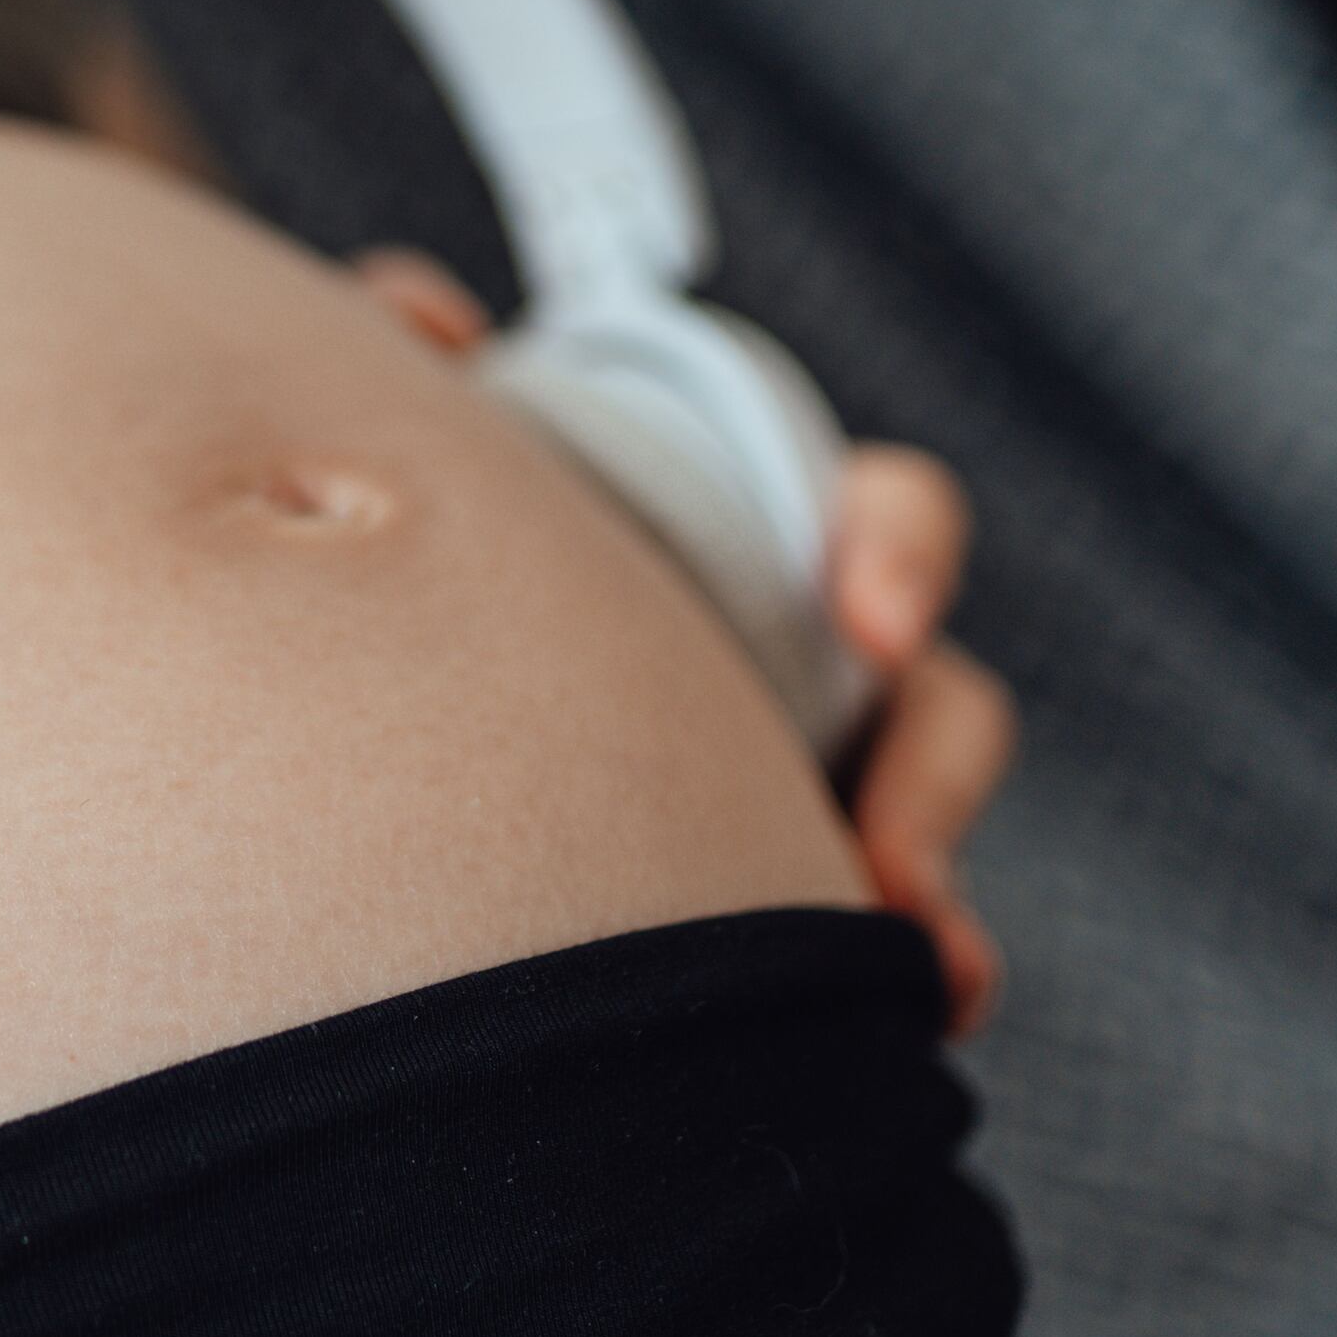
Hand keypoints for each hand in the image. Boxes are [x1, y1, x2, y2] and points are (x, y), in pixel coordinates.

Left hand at [353, 251, 1013, 1032]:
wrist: (399, 686)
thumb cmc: (460, 546)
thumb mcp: (449, 452)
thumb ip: (432, 373)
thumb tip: (418, 311)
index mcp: (753, 539)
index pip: (876, 517)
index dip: (897, 552)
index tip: (872, 624)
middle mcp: (807, 667)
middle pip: (937, 707)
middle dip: (936, 780)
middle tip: (894, 862)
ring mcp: (803, 789)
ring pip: (919, 842)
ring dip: (926, 906)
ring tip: (912, 978)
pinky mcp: (777, 892)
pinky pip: (869, 948)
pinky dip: (909, 983)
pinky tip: (910, 1025)